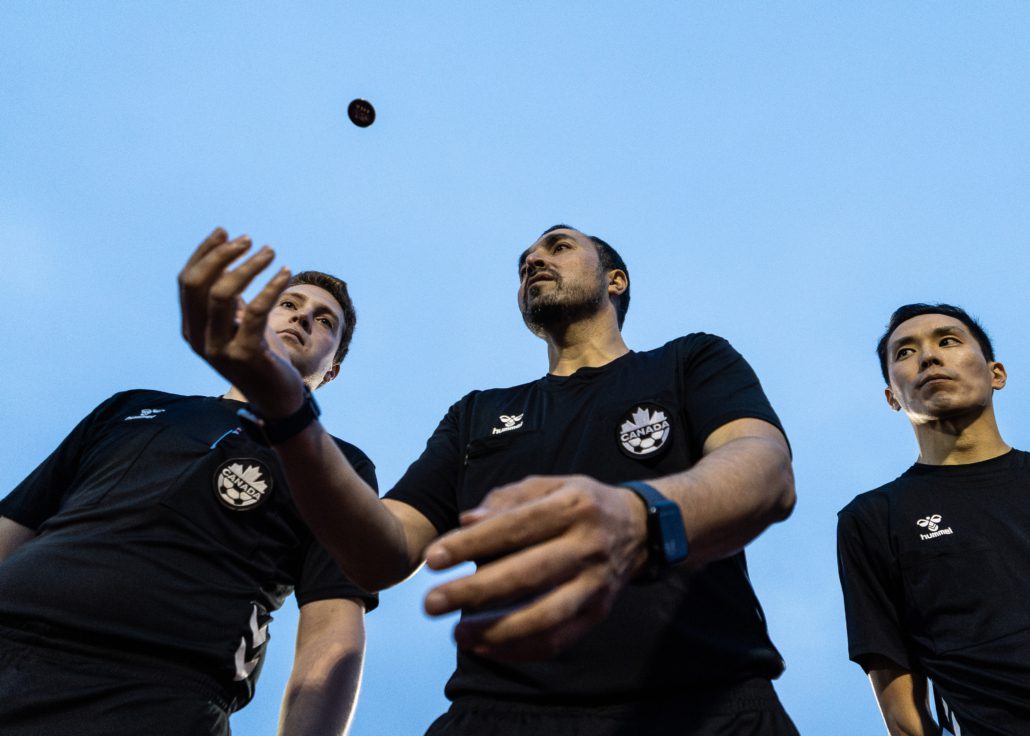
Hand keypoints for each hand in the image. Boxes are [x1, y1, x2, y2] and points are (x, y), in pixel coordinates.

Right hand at [178, 228, 305, 417]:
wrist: (276, 398)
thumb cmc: (260, 355)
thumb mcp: (238, 323)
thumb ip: (229, 298)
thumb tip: (227, 256)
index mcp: (191, 328)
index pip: (187, 281)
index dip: (204, 253)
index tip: (225, 231)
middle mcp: (199, 338)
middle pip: (198, 284)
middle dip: (221, 255)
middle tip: (248, 239)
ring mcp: (220, 348)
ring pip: (223, 293)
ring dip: (249, 266)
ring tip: (271, 251)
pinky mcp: (246, 354)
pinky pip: (256, 311)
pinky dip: (271, 287)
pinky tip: (286, 273)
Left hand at [422, 475, 647, 659]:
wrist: (641, 528)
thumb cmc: (580, 502)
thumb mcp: (548, 485)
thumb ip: (507, 499)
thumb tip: (467, 522)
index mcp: (571, 506)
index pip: (513, 528)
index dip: (471, 545)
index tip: (432, 559)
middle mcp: (586, 546)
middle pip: (526, 575)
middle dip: (474, 592)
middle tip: (431, 603)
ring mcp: (595, 583)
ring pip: (545, 616)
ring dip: (497, 631)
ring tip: (457, 635)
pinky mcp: (599, 612)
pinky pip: (559, 639)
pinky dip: (521, 649)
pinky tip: (487, 647)